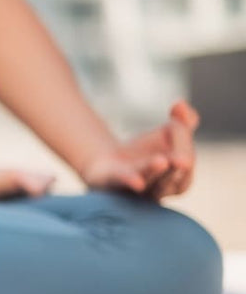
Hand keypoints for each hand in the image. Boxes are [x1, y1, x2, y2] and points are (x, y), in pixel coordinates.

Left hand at [81, 100, 198, 199]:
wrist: (108, 163)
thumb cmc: (146, 151)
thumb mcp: (170, 132)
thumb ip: (183, 120)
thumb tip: (180, 104)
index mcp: (178, 179)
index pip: (186, 162)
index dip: (183, 141)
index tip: (175, 116)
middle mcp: (160, 189)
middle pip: (174, 180)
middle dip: (178, 168)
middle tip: (182, 160)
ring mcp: (135, 189)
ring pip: (149, 183)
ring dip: (154, 172)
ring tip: (161, 161)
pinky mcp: (112, 183)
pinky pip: (123, 184)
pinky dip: (130, 182)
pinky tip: (137, 182)